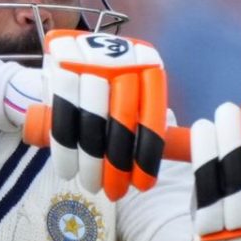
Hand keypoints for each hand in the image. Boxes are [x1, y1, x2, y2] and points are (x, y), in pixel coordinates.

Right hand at [22, 30, 166, 200]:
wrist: (71, 48)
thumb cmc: (110, 83)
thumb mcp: (134, 92)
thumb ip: (149, 120)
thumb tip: (180, 153)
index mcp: (149, 65)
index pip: (152, 117)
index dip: (147, 156)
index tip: (142, 185)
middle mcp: (122, 58)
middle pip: (121, 123)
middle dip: (117, 166)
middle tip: (115, 192)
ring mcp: (90, 59)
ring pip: (91, 123)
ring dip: (90, 164)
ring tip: (93, 186)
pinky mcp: (60, 65)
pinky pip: (63, 117)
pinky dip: (65, 150)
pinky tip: (69, 171)